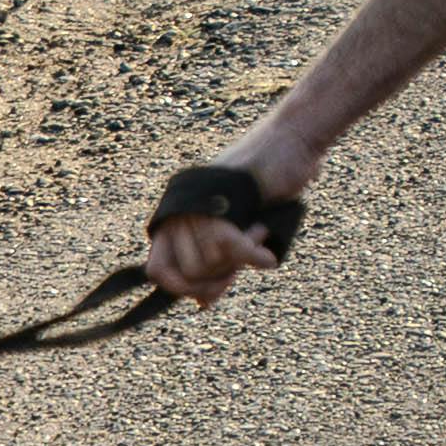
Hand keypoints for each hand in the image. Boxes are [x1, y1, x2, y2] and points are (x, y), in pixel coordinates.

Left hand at [147, 130, 310, 307]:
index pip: (156, 270)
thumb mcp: (234, 234)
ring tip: (256, 236)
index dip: (182, 289)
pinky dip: (255, 257)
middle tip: (241, 261)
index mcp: (175, 214)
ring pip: (208, 263)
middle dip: (219, 278)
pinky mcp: (224, 200)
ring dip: (239, 261)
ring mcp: (199, 203)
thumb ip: (215, 265)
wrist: (289, 142)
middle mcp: (179, 208)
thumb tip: (202, 303)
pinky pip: (233, 249)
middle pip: (187, 274)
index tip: (210, 292)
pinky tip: (267, 257)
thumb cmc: (266, 187)